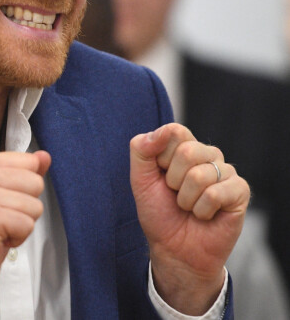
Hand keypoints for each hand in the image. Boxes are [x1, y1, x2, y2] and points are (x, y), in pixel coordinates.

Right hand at [0, 150, 50, 309]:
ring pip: (34, 204)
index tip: (2, 200)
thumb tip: (45, 156)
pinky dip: (18, 238)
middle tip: (1, 218)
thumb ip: (22, 172)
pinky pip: (28, 224)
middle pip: (35, 182)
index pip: (29, 161)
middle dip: (26, 206)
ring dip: (22, 224)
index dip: (25, 187)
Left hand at [130, 123, 249, 314]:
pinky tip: (204, 215)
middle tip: (175, 194)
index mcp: (184, 145)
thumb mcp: (139, 178)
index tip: (160, 175)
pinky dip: (202, 211)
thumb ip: (142, 148)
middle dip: (172, 180)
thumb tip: (164, 130)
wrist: (174, 250)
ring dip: (186, 199)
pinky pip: (216, 194)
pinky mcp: (240, 191)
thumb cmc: (158, 212)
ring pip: (200, 175)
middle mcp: (207, 154)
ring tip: (189, 207)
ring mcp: (226, 171)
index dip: (161, 157)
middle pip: (187, 150)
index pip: (175, 131)